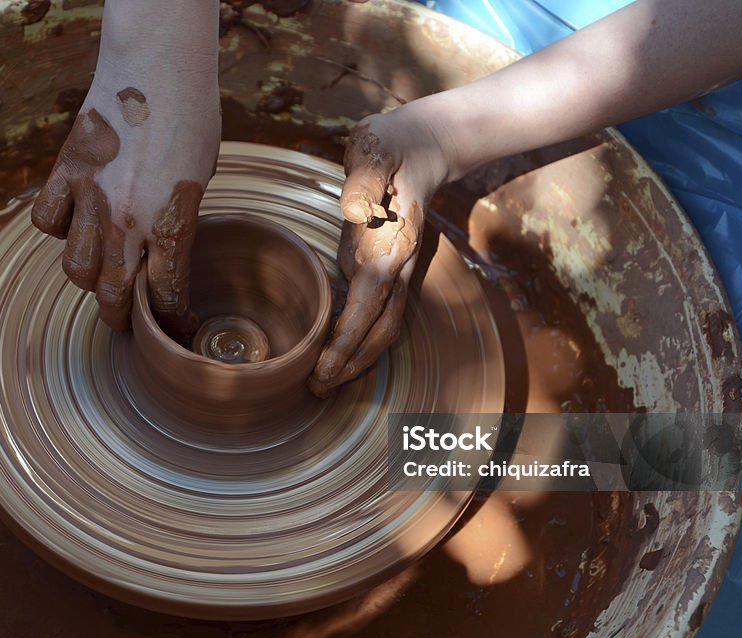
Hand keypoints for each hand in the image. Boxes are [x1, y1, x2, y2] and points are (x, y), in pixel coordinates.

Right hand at [32, 6, 219, 333]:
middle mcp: (126, 219)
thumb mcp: (199, 181)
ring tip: (103, 272)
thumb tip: (161, 252)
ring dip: (90, 278)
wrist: (156, 65)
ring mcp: (91, 197)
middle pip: (110, 295)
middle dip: (122, 316)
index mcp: (169, 223)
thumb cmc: (191, 116)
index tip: (176, 330)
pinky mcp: (66, 172)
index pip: (164, 296)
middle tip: (130, 317)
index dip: (171, 321)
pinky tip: (76, 223)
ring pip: (75, 268)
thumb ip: (175, 222)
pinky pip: (47, 222)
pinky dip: (59, 230)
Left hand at [309, 103, 452, 396]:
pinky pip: (377, 313)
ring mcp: (395, 269)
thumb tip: (353, 213)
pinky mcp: (387, 267)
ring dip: (356, 359)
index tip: (324, 370)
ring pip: (383, 327)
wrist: (424, 143)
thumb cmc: (393, 146)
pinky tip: (337, 352)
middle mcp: (397, 265)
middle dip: (351, 365)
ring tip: (325, 383)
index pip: (370, 303)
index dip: (348, 341)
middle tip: (317, 390)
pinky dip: (358, 339)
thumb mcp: (375, 151)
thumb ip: (363, 182)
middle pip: (381, 330)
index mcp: (392, 244)